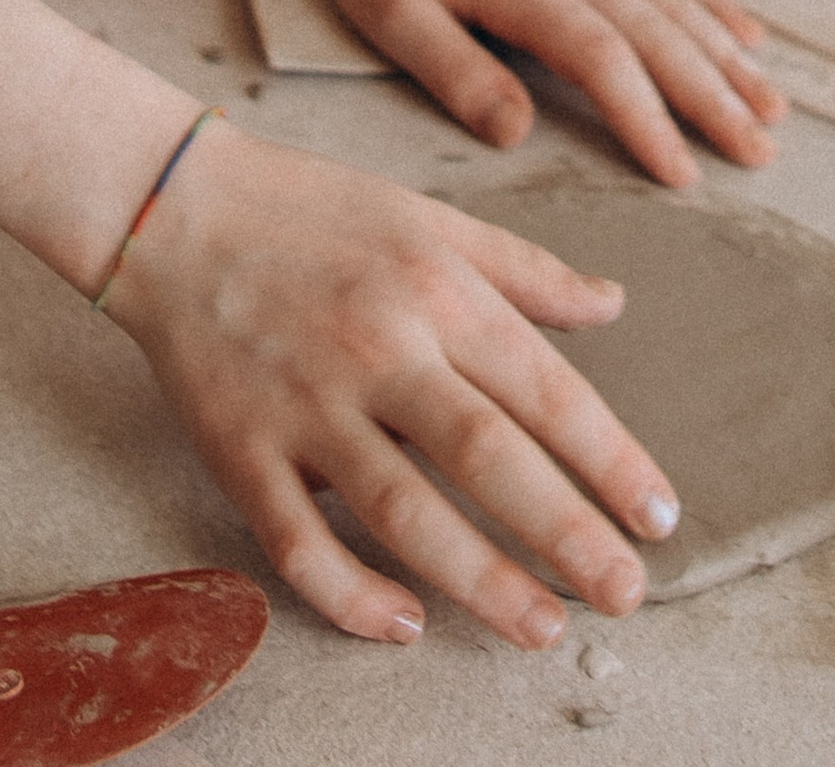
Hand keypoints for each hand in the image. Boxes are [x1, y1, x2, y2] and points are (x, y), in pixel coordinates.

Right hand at [110, 118, 678, 645]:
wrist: (178, 209)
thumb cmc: (314, 213)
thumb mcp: (432, 219)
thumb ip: (525, 272)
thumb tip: (612, 305)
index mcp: (437, 290)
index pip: (544, 390)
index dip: (609, 460)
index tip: (657, 516)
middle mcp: (381, 350)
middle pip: (487, 457)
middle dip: (566, 533)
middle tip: (626, 594)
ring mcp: (307, 406)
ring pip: (403, 512)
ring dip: (480, 580)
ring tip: (542, 626)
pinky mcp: (241, 449)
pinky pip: (299, 543)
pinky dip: (351, 594)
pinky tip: (404, 623)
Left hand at [322, 0, 783, 189]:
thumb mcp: (391, 16)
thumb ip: (455, 74)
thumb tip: (517, 135)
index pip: (603, 59)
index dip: (648, 119)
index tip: (683, 175)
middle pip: (661, 33)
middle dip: (716, 97)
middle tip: (761, 155)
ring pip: (678, 1)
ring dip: (730, 57)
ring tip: (773, 112)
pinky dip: (715, 2)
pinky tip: (750, 37)